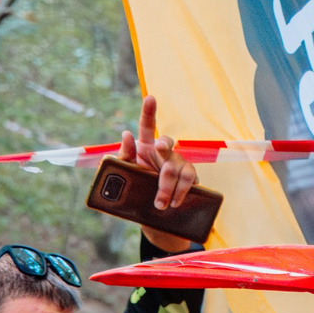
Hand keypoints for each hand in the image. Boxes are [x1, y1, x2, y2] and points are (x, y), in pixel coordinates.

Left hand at [115, 95, 201, 251]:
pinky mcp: (190, 178)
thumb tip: (126, 134)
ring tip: (161, 203)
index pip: (147, 126)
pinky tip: (176, 202)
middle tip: (158, 147)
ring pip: (177, 167)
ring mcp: (180, 164)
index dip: (149, 111)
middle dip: (163, 146)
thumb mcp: (127, 174)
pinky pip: (190, 180)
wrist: (154, 214)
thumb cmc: (138, 189)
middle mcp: (165, 152)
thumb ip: (123, 157)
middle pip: (166, 144)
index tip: (150, 98)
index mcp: (146, 147)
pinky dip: (182, 192)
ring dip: (169, 185)